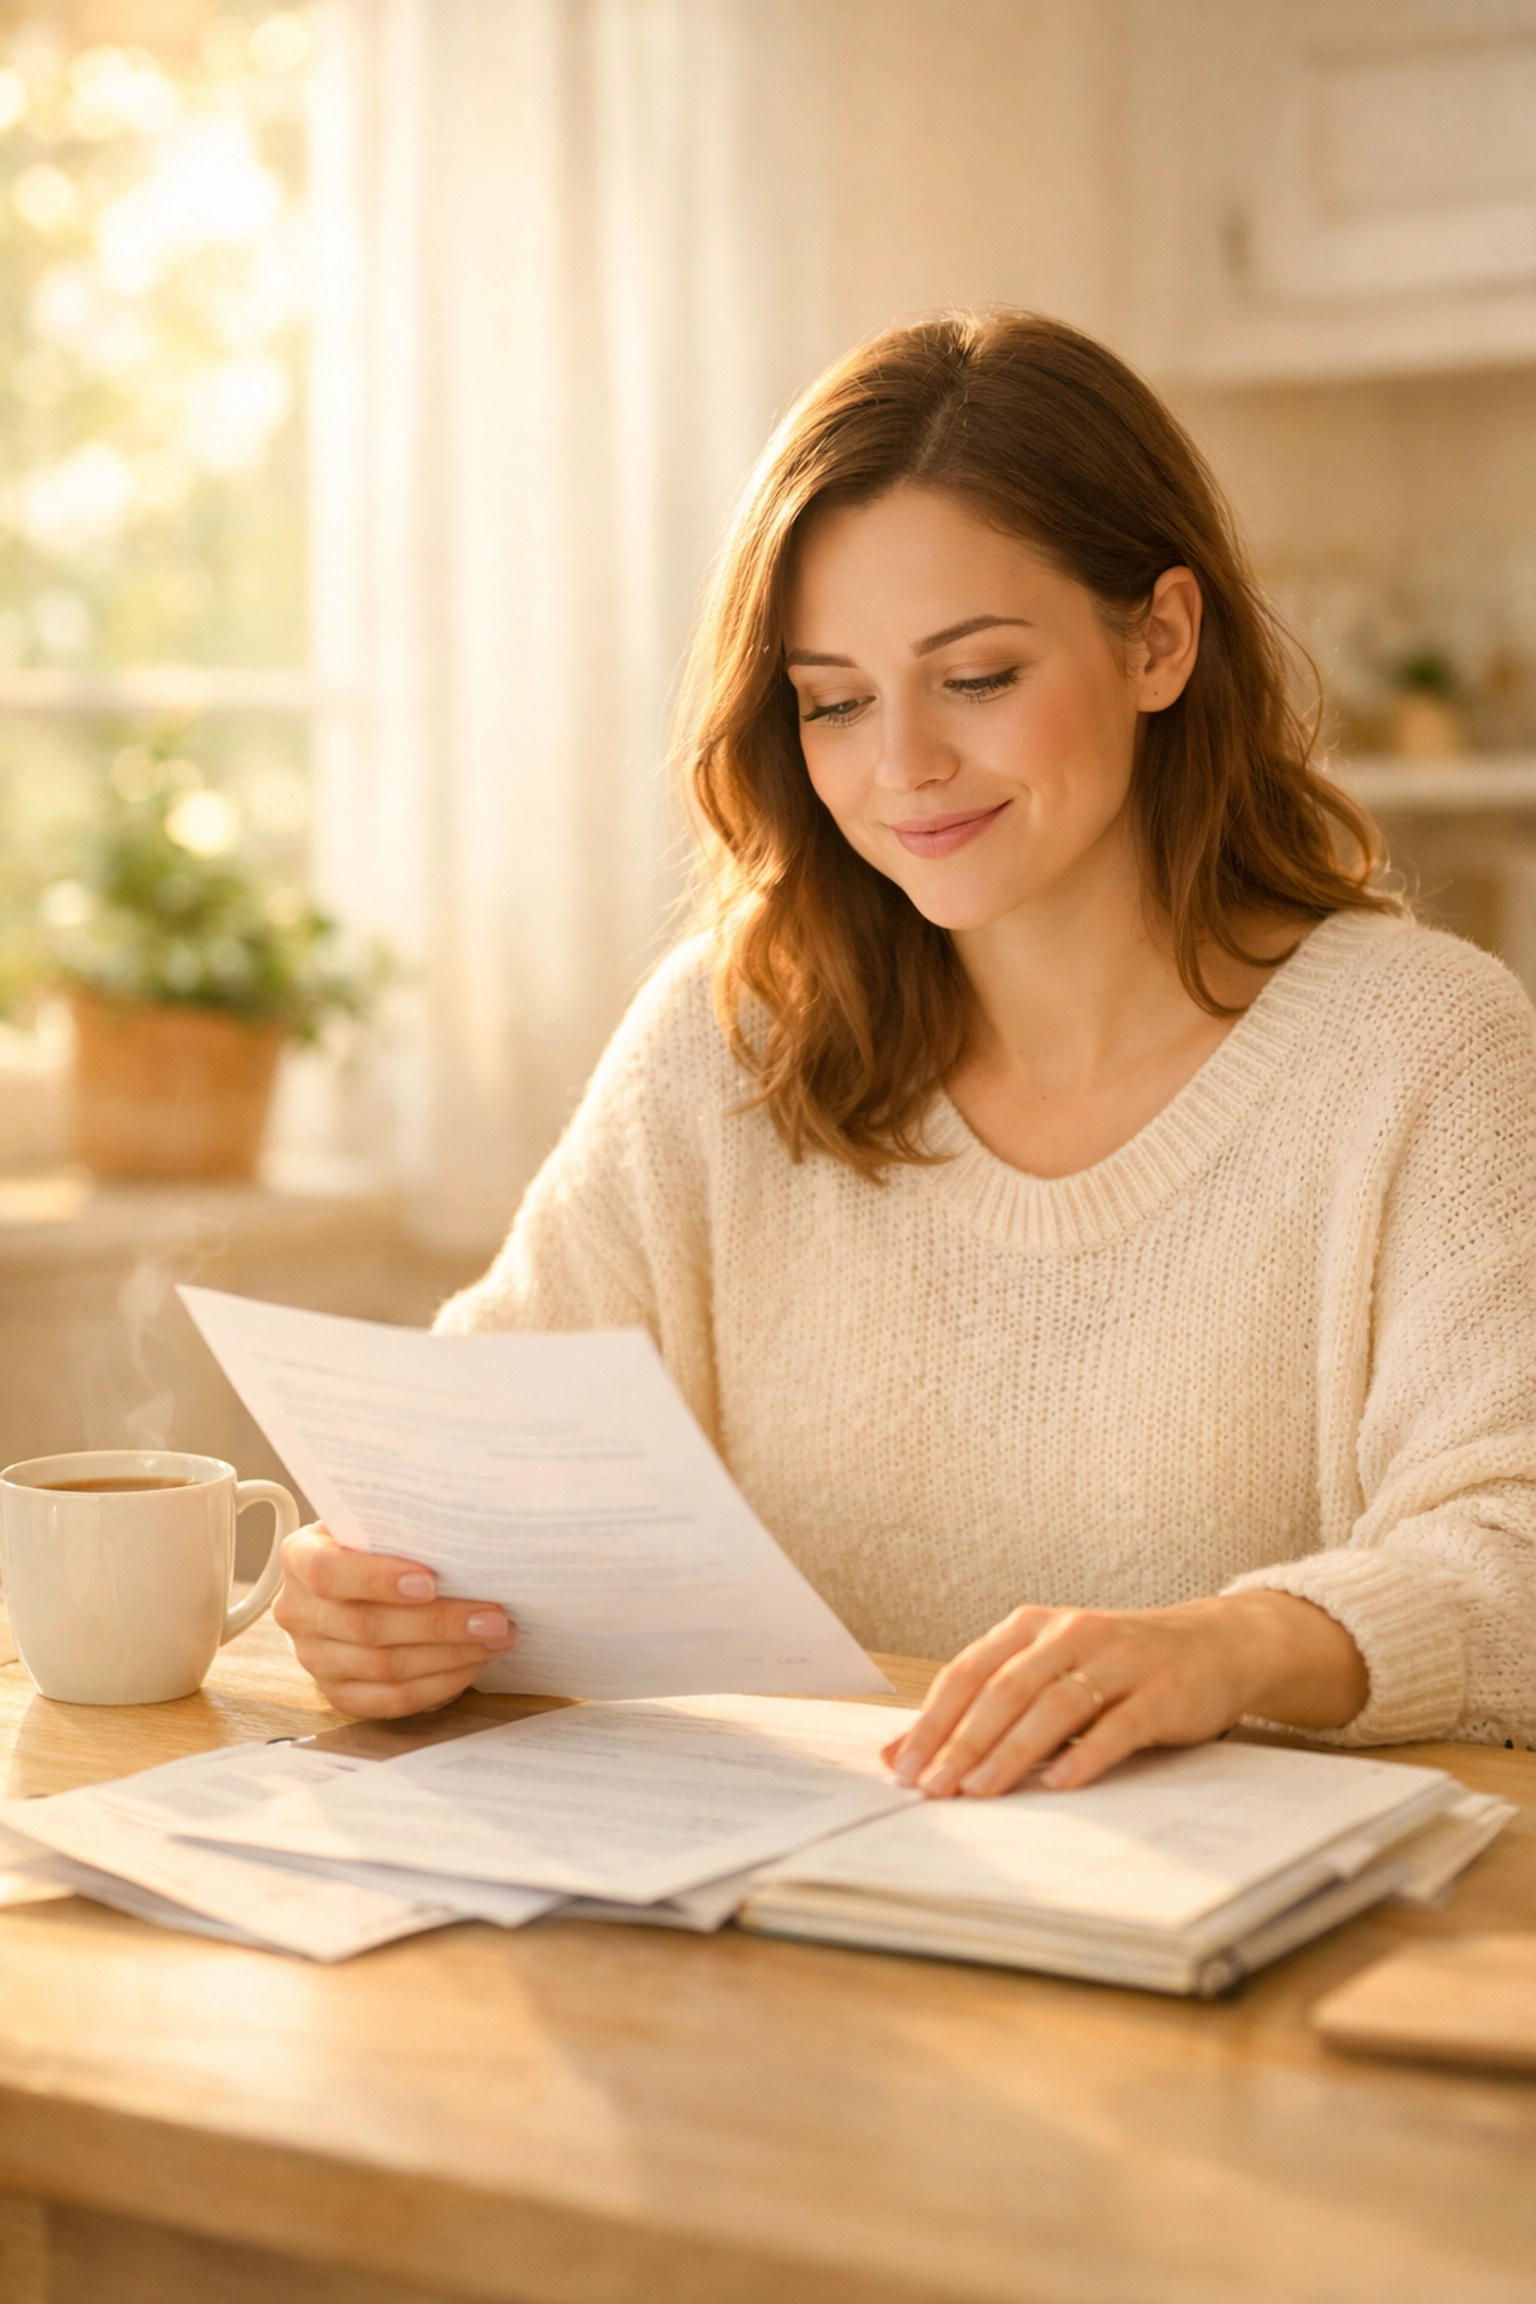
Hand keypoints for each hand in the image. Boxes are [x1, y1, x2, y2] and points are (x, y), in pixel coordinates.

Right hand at [273, 1523, 516, 1718]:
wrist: (354, 1580)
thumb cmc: (374, 1544)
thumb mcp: (374, 1523)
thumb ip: (402, 1529)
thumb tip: (465, 1539)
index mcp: (299, 1558)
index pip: (328, 1573)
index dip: (377, 1579)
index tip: (430, 1581)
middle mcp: (299, 1612)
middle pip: (366, 1627)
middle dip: (439, 1624)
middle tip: (494, 1617)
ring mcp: (314, 1658)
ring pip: (384, 1668)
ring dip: (449, 1656)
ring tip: (495, 1638)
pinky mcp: (338, 1693)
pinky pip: (391, 1700)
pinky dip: (438, 1684)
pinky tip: (472, 1664)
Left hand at [883, 1593, 1369, 1797]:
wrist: (1214, 1646)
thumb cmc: (1116, 1666)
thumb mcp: (1049, 1672)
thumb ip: (986, 1707)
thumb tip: (904, 1754)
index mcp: (1033, 1627)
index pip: (969, 1671)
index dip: (933, 1720)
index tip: (902, 1766)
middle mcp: (1071, 1635)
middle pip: (1005, 1689)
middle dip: (963, 1741)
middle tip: (933, 1787)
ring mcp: (1119, 1660)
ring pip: (1054, 1705)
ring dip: (1013, 1750)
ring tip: (980, 1790)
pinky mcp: (1162, 1691)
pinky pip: (1118, 1725)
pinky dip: (1086, 1753)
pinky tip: (1060, 1782)